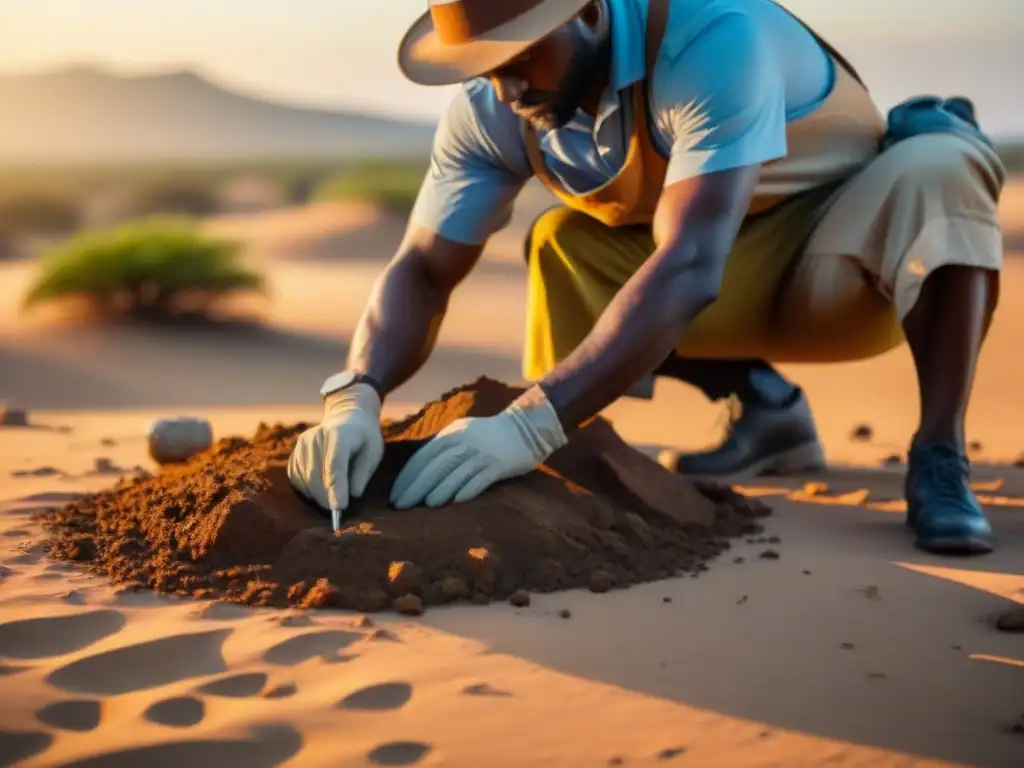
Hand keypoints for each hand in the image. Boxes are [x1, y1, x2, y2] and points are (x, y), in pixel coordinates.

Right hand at [287, 383, 384, 511]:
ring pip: (305, 479)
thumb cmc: (364, 439)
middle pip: (316, 474)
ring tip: (332, 499)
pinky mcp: (294, 453)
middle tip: (338, 511)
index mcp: (340, 433)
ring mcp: (302, 444)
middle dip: (327, 497)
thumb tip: (352, 494)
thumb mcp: (374, 451)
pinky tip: (320, 490)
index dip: (336, 487)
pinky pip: (297, 479)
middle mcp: (316, 436)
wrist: (347, 418)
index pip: (335, 464)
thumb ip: (363, 472)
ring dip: (318, 497)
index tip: (339, 508)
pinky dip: (308, 491)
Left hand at [390, 385, 566, 508]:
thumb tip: (422, 470)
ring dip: (438, 490)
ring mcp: (482, 453)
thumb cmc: (492, 435)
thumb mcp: (464, 433)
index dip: (408, 476)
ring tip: (424, 506)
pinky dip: (467, 489)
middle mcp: (464, 442)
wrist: (528, 427)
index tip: (395, 495)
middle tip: (401, 506)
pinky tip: (456, 502)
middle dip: (416, 487)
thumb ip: (445, 448)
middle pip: (435, 466)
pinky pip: (480, 478)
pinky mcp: (499, 464)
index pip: (423, 457)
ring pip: (455, 473)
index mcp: (452, 434)